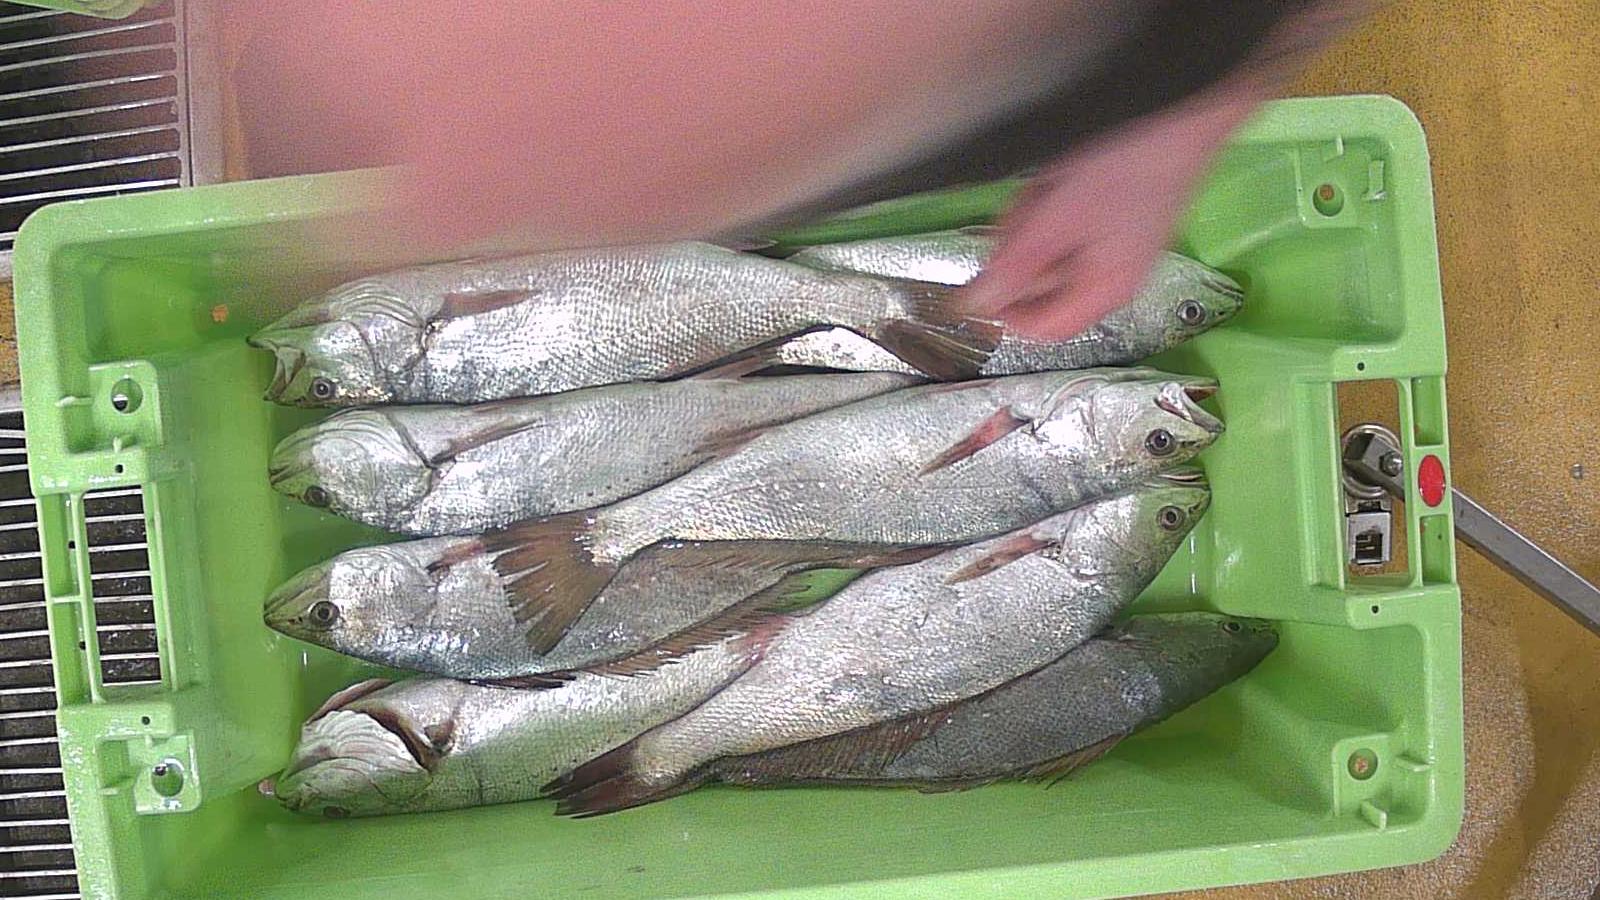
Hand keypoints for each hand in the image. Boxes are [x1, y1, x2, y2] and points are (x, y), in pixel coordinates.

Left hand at [962, 74, 1267, 339]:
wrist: (1181, 114)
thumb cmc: (1124, 169)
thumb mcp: (1058, 218)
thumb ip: (1015, 264)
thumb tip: (977, 305)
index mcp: (1104, 291)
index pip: (1046, 329)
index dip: (1007, 311)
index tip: (981, 278)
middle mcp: (1110, 279)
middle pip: (1043, 287)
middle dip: (1023, 248)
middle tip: (1026, 207)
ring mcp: (1111, 248)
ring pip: (1049, 252)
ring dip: (1034, 220)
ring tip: (1047, 184)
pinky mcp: (1110, 221)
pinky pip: (1064, 227)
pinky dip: (1051, 205)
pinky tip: (1057, 179)